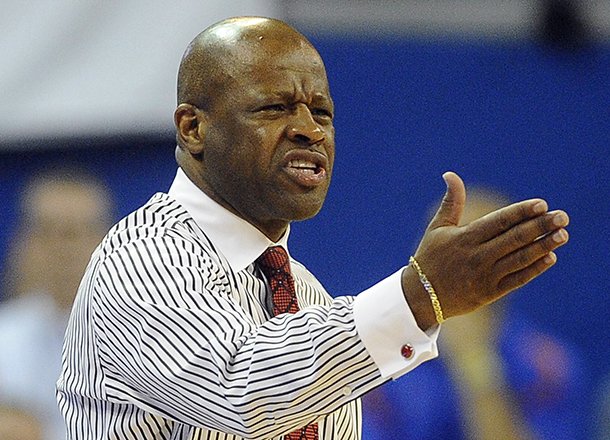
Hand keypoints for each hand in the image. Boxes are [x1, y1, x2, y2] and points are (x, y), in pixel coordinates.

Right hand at [403, 172, 568, 329]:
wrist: (420, 296)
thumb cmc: (430, 257)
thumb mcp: (437, 228)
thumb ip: (451, 202)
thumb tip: (450, 174)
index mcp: (465, 237)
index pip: (498, 222)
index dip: (520, 212)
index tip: (542, 204)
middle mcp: (476, 256)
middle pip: (514, 239)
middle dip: (540, 227)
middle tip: (562, 216)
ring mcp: (484, 276)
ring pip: (519, 259)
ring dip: (543, 247)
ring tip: (562, 235)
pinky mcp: (489, 293)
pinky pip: (517, 280)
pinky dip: (534, 269)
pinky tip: (550, 257)